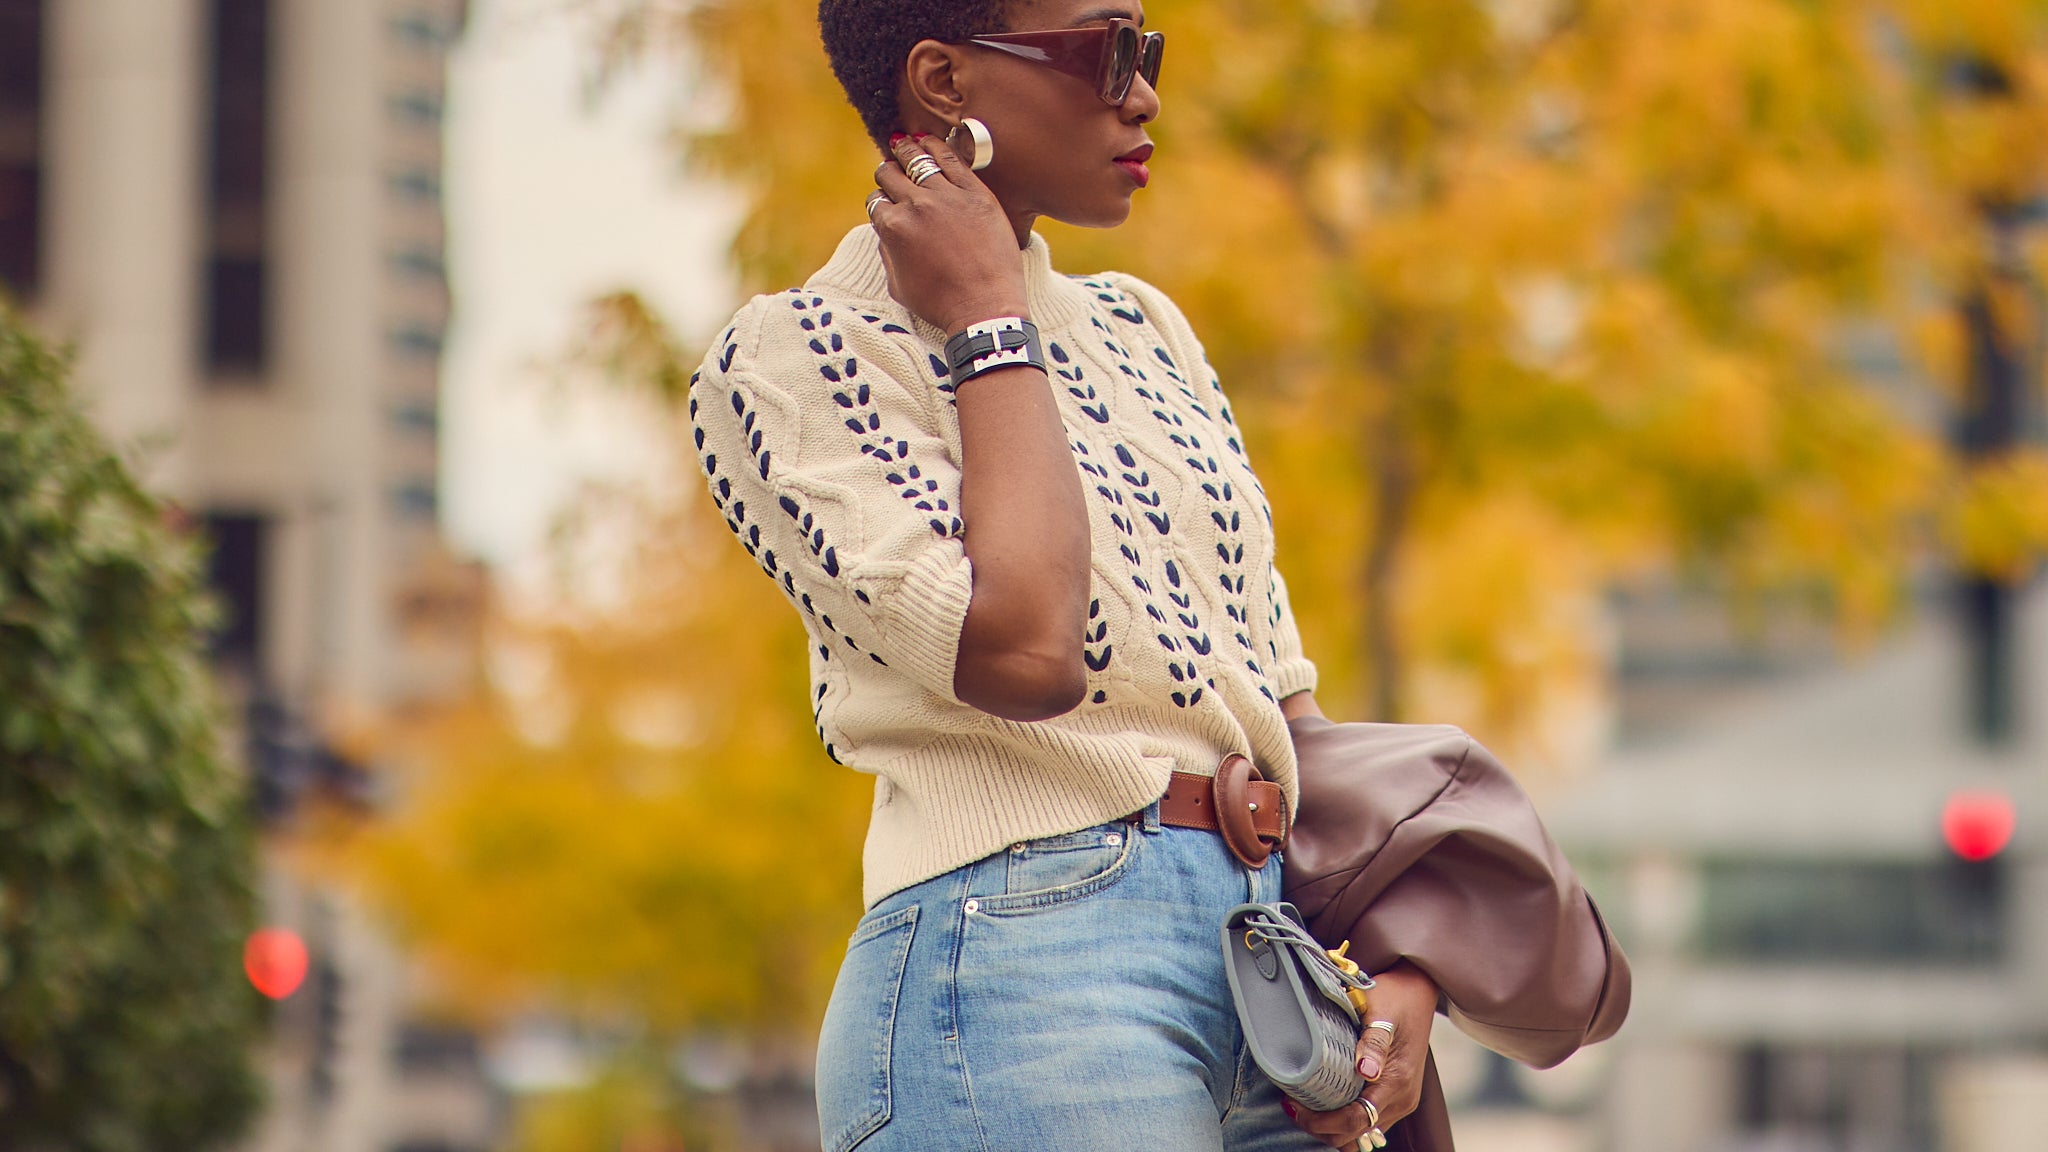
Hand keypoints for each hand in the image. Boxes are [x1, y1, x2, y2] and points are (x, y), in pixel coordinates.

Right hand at [870, 133, 1029, 334]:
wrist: (985, 308)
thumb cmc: (941, 304)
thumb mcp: (898, 285)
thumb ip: (886, 253)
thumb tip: (884, 231)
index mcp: (892, 227)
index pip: (876, 201)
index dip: (880, 201)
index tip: (886, 201)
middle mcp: (915, 206)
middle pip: (891, 175)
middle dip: (888, 173)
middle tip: (892, 172)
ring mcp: (946, 196)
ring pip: (918, 159)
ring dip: (906, 150)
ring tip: (903, 142)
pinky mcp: (976, 193)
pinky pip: (951, 158)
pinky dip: (935, 146)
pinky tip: (928, 140)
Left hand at [1281, 962, 1437, 1148]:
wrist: (1417, 990)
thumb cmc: (1394, 996)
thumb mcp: (1380, 1010)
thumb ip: (1373, 1042)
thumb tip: (1366, 1070)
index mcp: (1397, 1081)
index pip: (1356, 1120)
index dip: (1322, 1121)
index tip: (1295, 1107)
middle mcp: (1402, 1099)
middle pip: (1356, 1135)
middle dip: (1321, 1127)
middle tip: (1293, 1106)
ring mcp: (1401, 1101)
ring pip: (1361, 1134)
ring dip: (1332, 1126)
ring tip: (1305, 1105)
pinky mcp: (1397, 1098)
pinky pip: (1368, 1122)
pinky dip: (1345, 1120)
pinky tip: (1325, 1100)